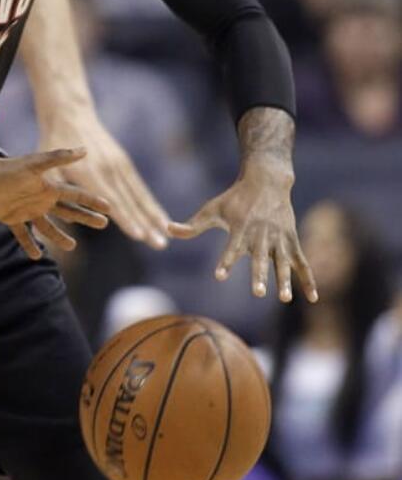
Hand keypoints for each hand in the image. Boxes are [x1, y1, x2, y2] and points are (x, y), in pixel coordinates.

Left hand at [0, 147, 110, 258]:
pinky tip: (36, 255)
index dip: (93, 201)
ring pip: (48, 227)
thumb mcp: (35, 164)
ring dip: (59, 237)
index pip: (76, 196)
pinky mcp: (11, 218)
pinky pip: (23, 235)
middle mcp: (41, 200)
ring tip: (72, 247)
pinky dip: (29, 245)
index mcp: (49, 188)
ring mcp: (27, 210)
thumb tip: (85, 150)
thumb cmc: (7, 169)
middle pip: (68, 211)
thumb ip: (58, 158)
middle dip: (85, 218)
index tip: (110, 208)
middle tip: (104, 224)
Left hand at [40, 114, 171, 248]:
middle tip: (160, 246)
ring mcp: (120, 166)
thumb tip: (64, 220)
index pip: (111, 202)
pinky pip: (140, 189)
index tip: (139, 236)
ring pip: (140, 197)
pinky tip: (162, 220)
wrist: (71, 114)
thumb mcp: (46, 166)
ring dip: (154, 218)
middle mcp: (110, 170)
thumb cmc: (53, 143)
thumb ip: (54, 192)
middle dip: (146, 225)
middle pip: (131, 203)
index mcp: (90, 173)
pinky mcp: (124, 164)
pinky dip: (152, 205)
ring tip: (166, 238)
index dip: (125, 220)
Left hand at [168, 161, 317, 302]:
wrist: (267, 181)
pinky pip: (302, 263)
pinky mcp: (291, 240)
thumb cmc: (235, 198)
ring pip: (283, 262)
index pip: (231, 248)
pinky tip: (313, 297)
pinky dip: (308, 279)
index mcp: (241, 229)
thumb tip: (166, 230)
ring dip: (284, 280)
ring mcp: (278, 239)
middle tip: (258, 293)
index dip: (226, 262)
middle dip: (260, 275)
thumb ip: (192, 226)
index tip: (219, 276)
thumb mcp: (212, 209)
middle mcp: (261, 235)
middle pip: (260, 258)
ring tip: (285, 299)